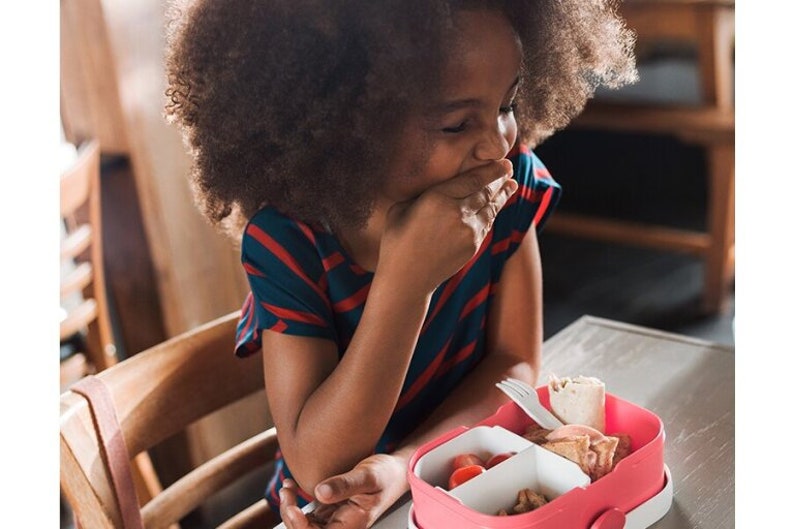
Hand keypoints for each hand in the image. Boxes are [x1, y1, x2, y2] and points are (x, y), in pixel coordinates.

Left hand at [278, 453, 408, 527]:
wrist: (394, 471)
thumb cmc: (385, 475)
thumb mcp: (367, 475)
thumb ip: (345, 485)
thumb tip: (320, 492)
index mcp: (351, 526)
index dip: (300, 527)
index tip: (293, 507)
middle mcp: (340, 527)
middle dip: (290, 516)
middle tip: (286, 492)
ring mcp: (333, 520)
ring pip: (302, 526)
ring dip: (289, 509)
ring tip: (287, 487)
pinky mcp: (329, 511)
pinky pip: (305, 516)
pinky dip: (294, 503)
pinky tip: (292, 487)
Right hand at [379, 159, 517, 292]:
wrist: (407, 279)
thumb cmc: (397, 241)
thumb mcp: (400, 209)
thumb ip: (423, 194)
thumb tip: (439, 185)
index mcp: (436, 198)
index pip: (472, 179)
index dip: (491, 170)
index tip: (503, 163)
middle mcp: (456, 212)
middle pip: (485, 191)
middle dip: (499, 179)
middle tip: (509, 169)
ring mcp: (468, 231)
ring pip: (491, 207)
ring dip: (502, 195)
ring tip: (511, 185)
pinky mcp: (473, 246)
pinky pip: (487, 224)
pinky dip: (493, 212)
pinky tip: (496, 206)